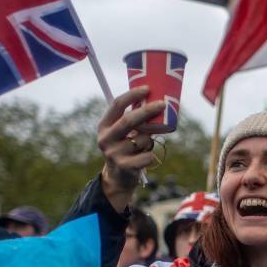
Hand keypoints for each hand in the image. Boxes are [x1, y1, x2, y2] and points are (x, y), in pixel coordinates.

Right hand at [97, 87, 164, 210]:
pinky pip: (148, 155)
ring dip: (150, 139)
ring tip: (144, 145)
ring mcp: (114, 153)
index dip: (132, 95)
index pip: (117, 105)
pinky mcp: (124, 166)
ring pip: (143, 139)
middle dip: (147, 110)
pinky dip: (151, 154)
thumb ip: (132, 118)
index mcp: (104, 126)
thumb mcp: (122, 132)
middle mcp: (106, 138)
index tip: (148, 88)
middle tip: (162, 104)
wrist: (118, 177)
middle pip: (129, 120)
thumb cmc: (125, 147)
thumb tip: (155, 99)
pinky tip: (145, 157)